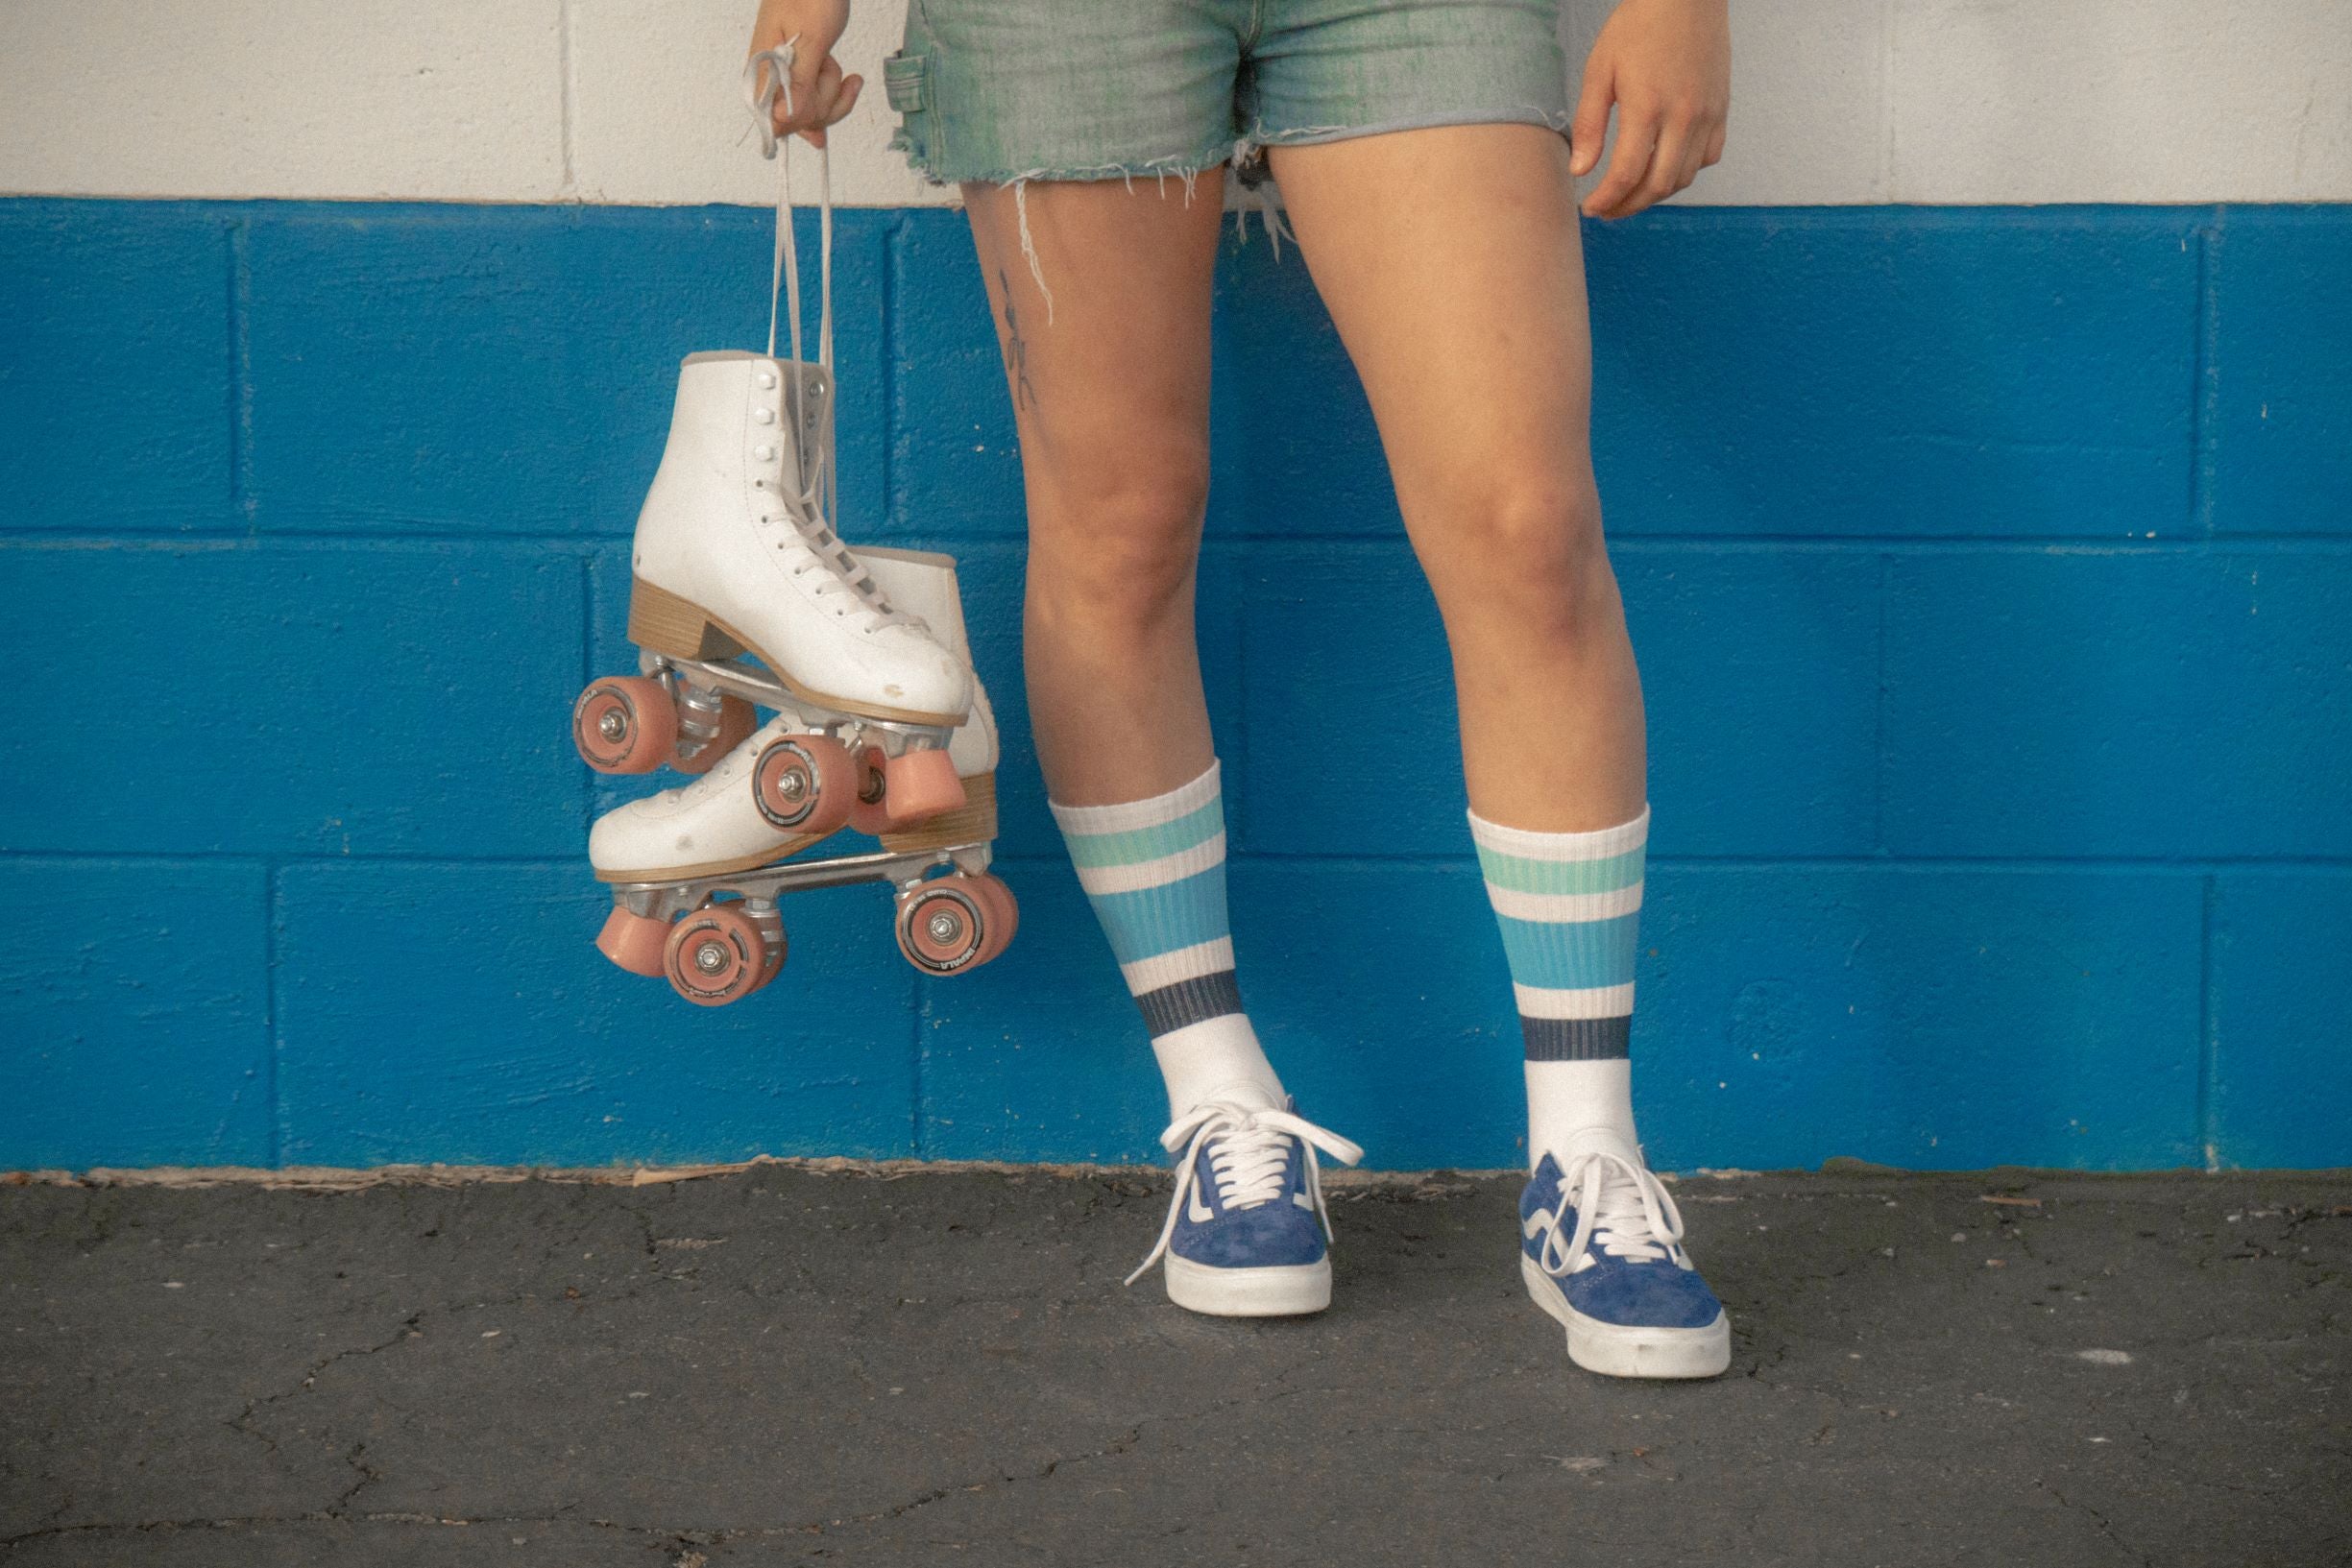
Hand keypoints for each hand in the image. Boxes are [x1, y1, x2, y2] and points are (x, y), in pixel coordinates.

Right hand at [747, 0, 861, 148]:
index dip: (801, 117)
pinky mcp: (798, 76)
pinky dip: (836, 96)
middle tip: (828, 64)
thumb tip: (782, 119)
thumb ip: (798, 81)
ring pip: (812, 113)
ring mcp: (784, 80)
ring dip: (832, 92)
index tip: (817, 93)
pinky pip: (817, 101)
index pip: (775, 121)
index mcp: (762, 71)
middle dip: (824, 99)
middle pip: (798, 120)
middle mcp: (769, 80)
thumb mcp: (812, 38)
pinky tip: (850, 84)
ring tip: (834, 61)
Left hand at [1571, 0, 1730, 218]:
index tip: (1591, 208)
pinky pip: (1708, 157)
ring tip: (1631, 193)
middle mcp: (1683, 117)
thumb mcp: (1600, 69)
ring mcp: (1707, 115)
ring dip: (1655, 193)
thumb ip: (1589, 123)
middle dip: (1628, 206)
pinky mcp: (1722, 110)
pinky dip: (1685, 172)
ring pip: (1683, 177)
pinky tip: (1664, 168)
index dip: (1606, 200)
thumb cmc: (1638, 26)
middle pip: (1657, 186)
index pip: (1626, 175)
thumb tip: (1580, 171)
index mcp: (1647, 107)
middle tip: (1608, 210)